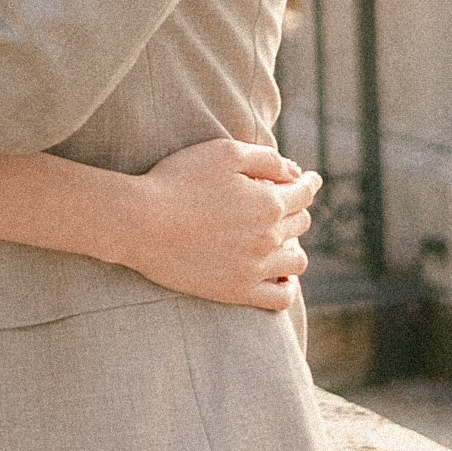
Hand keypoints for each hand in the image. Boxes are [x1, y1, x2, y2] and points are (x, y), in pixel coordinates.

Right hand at [128, 138, 317, 313]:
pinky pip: (281, 298)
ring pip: (297, 261)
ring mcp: (254, 268)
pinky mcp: (237, 291)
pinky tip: (282, 277)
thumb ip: (265, 159)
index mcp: (268, 202)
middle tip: (283, 202)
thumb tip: (296, 172)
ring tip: (281, 239)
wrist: (141, 222)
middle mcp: (268, 238)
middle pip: (300, 223)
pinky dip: (288, 287)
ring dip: (294, 246)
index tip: (310, 178)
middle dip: (295, 209)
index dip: (308, 183)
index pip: (303, 193)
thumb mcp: (223, 152)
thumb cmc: (178, 179)